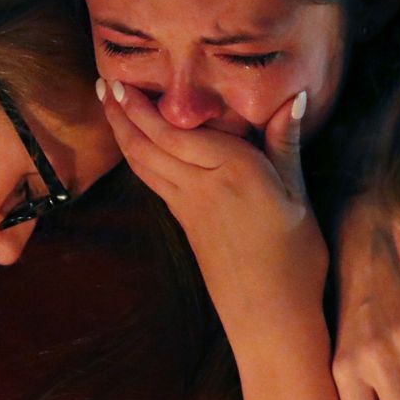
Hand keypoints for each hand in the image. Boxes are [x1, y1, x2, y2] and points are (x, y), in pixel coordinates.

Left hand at [98, 79, 326, 327]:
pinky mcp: (186, 225)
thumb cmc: (294, 258)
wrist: (270, 318)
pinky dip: (139, 157)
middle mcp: (200, 187)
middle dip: (122, 113)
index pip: (175, 131)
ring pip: (144, 163)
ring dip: (123, 133)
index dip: (142, 106)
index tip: (119, 81)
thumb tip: (292, 97)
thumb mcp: (297, 196)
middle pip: (149, 145)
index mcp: (231, 172)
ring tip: (108, 107)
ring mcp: (188, 209)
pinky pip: (154, 182)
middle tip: (102, 83)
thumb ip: (285, 145)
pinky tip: (138, 148)